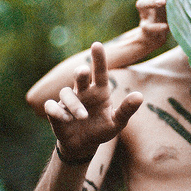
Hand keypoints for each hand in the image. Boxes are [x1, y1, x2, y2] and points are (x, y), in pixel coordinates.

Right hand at [44, 42, 142, 160]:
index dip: (98, 59)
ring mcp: (68, 101)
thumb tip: (139, 96)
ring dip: (74, 104)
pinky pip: (51, 106)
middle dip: (80, 72)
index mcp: (99, 91)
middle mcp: (83, 92)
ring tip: (83, 116)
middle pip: (80, 76)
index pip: (100, 72)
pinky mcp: (56, 112)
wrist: (83, 145)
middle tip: (83, 71)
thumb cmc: (101, 130)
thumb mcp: (117, 123)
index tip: (96, 44)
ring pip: (66, 93)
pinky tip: (65, 119)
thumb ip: (126, 110)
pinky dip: (56, 111)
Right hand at [135, 0, 169, 50]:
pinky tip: (165, 26)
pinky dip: (157, 26)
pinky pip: (150, 27)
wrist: (155, 36)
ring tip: (162, 1)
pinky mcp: (146, 28)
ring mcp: (145, 15)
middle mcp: (147, 2)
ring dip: (151, 2)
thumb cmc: (161, 13)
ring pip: (142, 5)